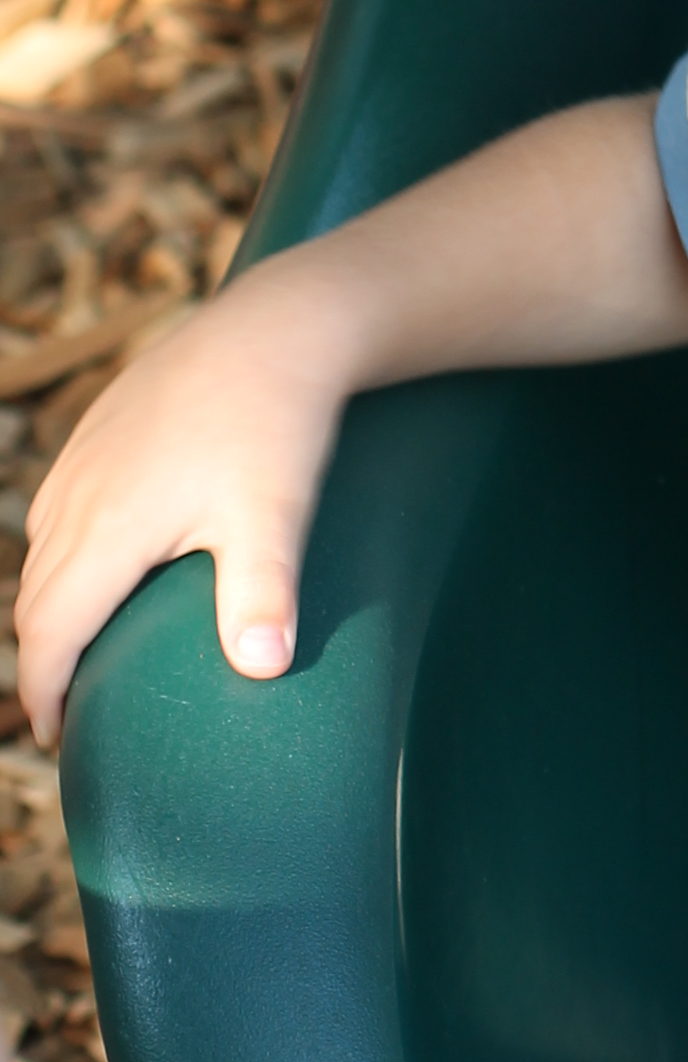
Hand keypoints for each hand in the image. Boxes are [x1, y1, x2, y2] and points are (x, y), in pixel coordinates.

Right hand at [14, 266, 359, 750]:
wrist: (276, 324)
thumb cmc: (275, 424)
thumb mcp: (274, 516)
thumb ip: (261, 596)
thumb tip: (264, 670)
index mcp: (107, 529)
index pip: (49, 632)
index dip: (45, 692)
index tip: (60, 737)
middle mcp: (78, 496)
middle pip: (36, 599)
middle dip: (44, 659)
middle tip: (69, 709)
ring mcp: (84, 459)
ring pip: (43, 551)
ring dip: (50, 606)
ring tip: (82, 647)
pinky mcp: (100, 431)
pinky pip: (59, 508)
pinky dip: (63, 553)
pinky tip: (98, 564)